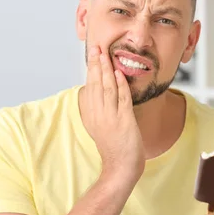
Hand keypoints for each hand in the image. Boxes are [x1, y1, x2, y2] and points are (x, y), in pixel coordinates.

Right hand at [84, 45, 144, 184]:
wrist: (120, 167)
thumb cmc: (113, 149)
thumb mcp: (100, 127)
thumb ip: (99, 110)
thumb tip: (98, 93)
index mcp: (91, 115)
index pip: (90, 86)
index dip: (91, 69)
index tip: (92, 54)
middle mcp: (98, 114)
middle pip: (96, 84)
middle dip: (96, 63)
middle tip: (96, 47)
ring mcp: (110, 117)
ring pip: (107, 88)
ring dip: (106, 69)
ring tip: (105, 54)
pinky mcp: (123, 121)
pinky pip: (121, 98)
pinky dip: (120, 84)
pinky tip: (119, 73)